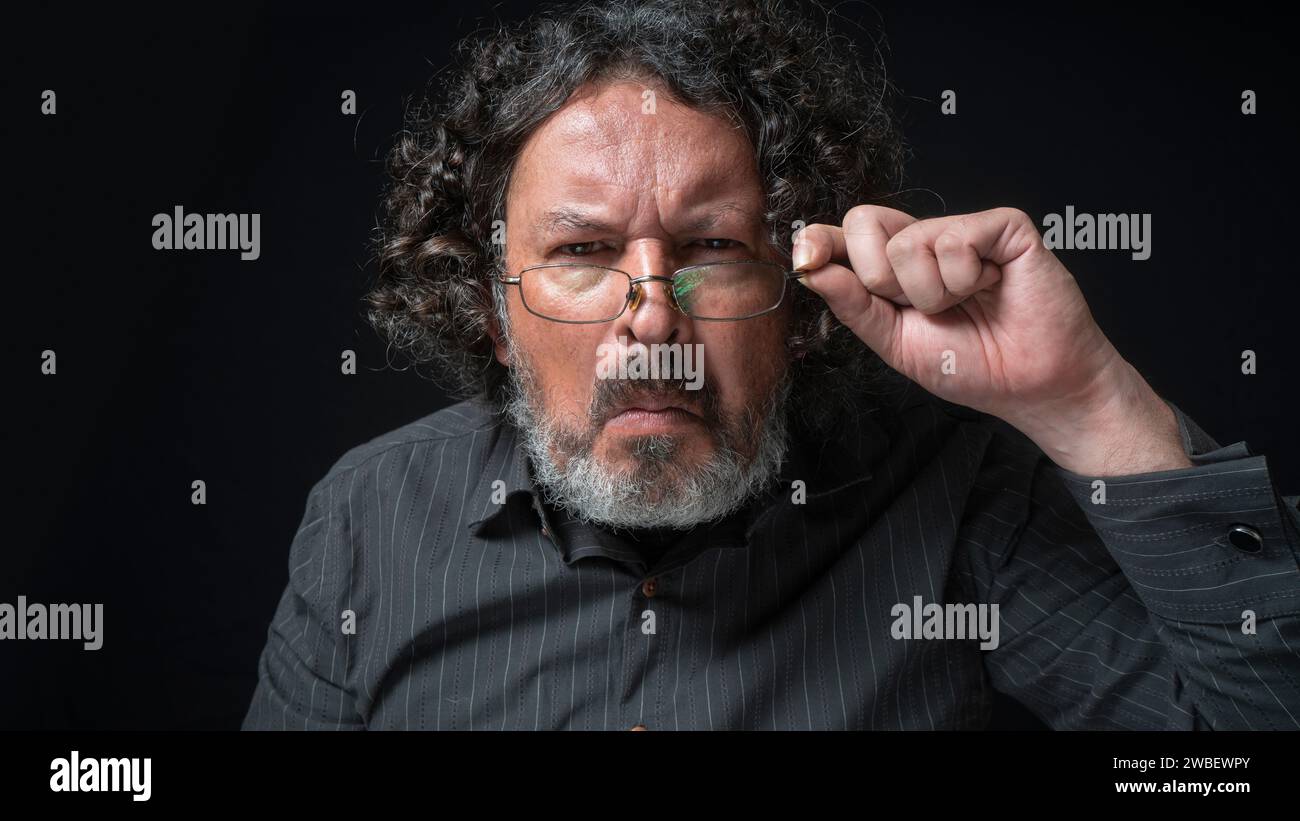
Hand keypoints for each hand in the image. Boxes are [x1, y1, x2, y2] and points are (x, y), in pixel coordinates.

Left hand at [794, 205, 1190, 475]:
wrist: (1032, 386)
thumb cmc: (972, 366)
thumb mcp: (895, 342)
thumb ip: (853, 304)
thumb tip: (809, 267)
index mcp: (897, 267)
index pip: (848, 235)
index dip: (822, 241)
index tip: (807, 257)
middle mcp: (927, 240)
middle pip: (864, 222)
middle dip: (882, 280)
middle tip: (924, 307)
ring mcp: (964, 229)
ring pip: (907, 240)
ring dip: (932, 292)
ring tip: (966, 304)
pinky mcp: (1003, 227)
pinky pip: (953, 239)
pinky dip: (966, 278)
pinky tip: (991, 288)